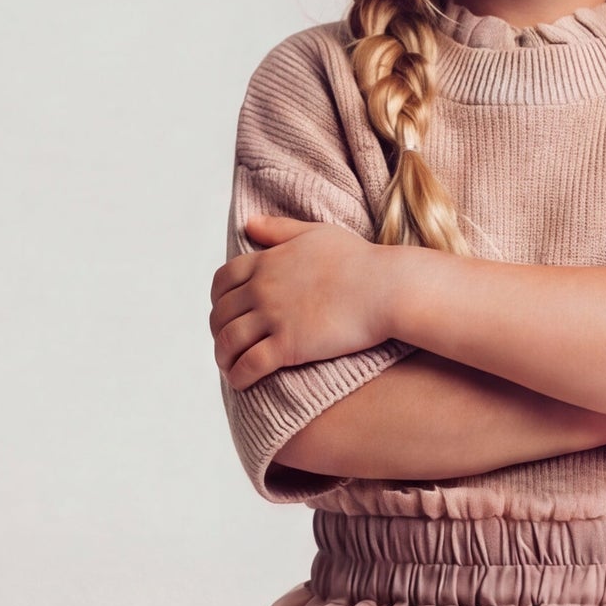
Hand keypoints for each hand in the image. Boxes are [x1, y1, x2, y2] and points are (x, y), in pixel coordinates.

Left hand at [210, 212, 396, 387]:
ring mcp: (274, 317)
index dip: (218, 300)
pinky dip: (238, 375)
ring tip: (230, 366)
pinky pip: (249, 364)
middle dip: (219, 331)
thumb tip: (249, 224)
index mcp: (266, 261)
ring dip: (223, 357)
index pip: (222, 282)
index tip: (225, 313)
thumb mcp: (315, 233)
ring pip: (228, 341)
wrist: (387, 288)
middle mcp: (262, 288)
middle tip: (229, 344)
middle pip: (221, 314)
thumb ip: (279, 229)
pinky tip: (240, 381)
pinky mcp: (288, 345)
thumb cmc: (360, 260)